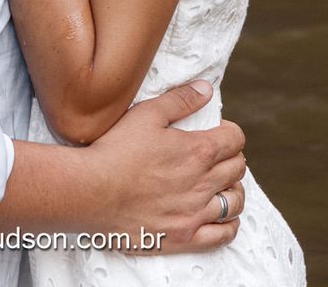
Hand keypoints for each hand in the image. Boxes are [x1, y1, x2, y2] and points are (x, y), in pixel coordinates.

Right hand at [85, 80, 245, 254]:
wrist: (89, 191)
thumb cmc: (115, 150)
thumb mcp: (146, 114)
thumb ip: (180, 100)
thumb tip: (206, 89)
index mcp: (198, 151)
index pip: (235, 140)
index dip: (229, 133)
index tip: (218, 133)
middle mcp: (203, 183)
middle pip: (238, 168)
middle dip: (231, 158)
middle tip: (215, 157)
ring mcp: (195, 213)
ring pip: (235, 201)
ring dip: (233, 189)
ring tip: (220, 185)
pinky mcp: (183, 237)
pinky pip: (222, 235)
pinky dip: (229, 225)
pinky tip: (222, 217)